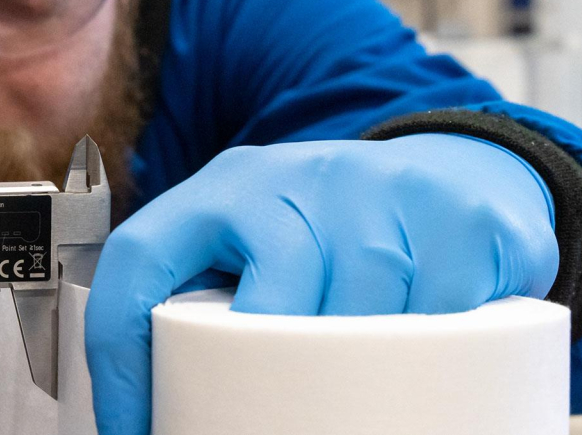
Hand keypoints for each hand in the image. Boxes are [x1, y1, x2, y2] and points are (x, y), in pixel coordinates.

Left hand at [84, 133, 558, 434]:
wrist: (458, 172)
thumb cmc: (337, 236)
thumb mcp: (263, 248)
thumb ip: (213, 303)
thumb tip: (165, 411)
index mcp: (223, 189)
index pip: (139, 257)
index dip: (120, 352)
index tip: (132, 427)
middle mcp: (294, 176)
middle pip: (265, 298)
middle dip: (267, 373)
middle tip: (276, 417)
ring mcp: (381, 189)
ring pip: (359, 306)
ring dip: (358, 371)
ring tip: (358, 400)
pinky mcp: (461, 218)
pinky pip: (443, 306)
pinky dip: (435, 350)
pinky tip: (428, 361)